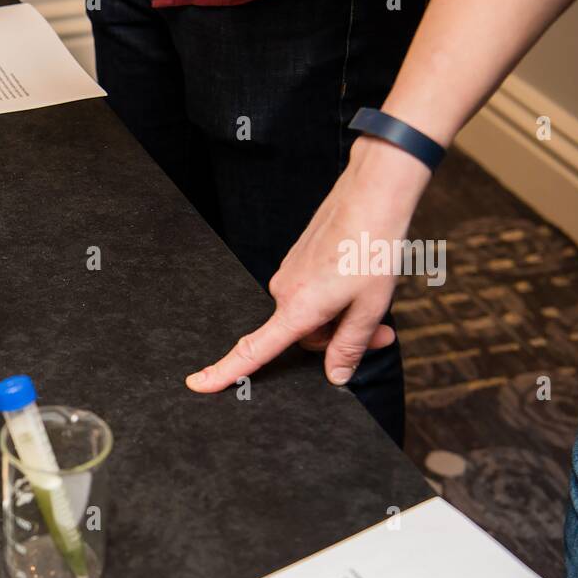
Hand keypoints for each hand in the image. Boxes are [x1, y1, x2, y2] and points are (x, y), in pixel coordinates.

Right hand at [185, 138, 431, 392]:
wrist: (372, 193)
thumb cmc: (372, 247)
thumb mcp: (371, 306)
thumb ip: (350, 345)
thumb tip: (335, 375)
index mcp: (297, 308)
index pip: (254, 350)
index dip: (224, 371)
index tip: (197, 384)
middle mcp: (284, 292)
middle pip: (304, 335)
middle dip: (338, 338)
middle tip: (381, 333)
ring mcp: (289, 274)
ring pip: (312, 314)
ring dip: (342, 316)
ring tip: (377, 303)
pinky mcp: (297, 260)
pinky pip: (313, 292)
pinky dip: (337, 297)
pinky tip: (362, 282)